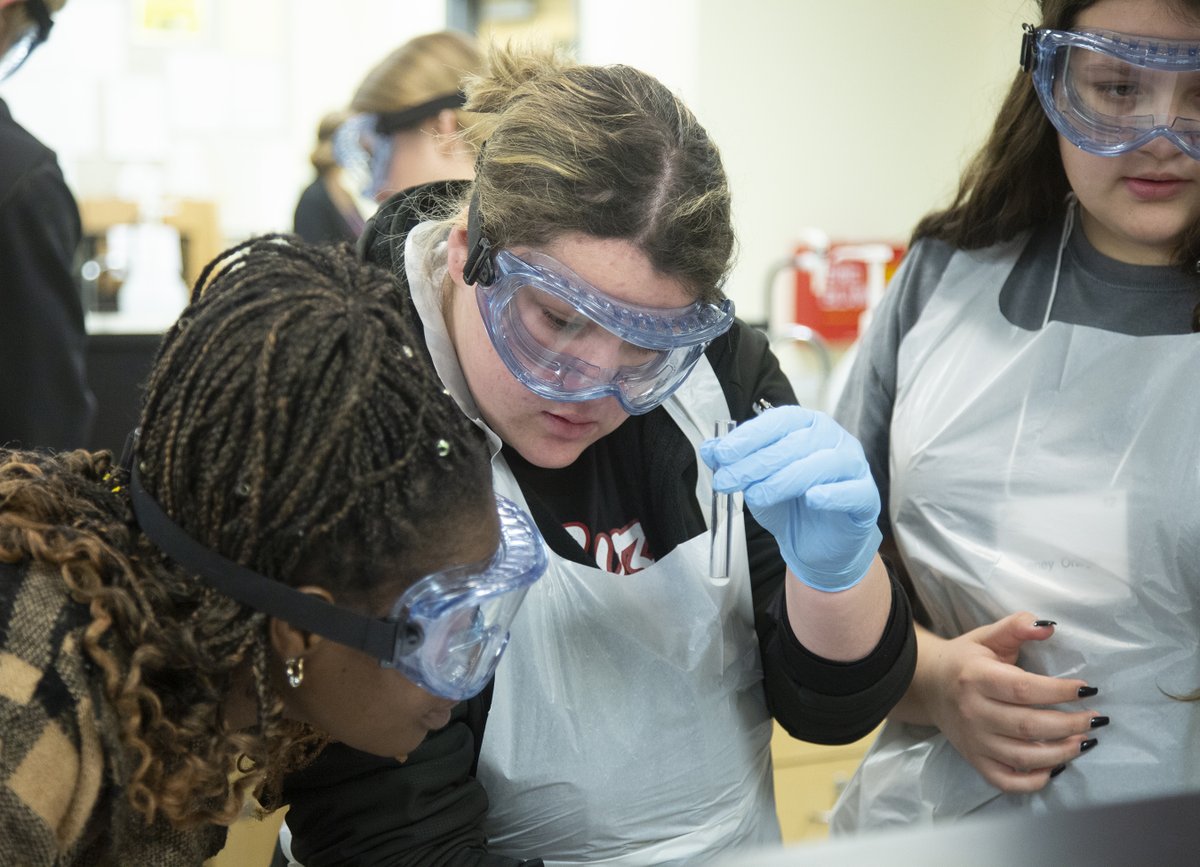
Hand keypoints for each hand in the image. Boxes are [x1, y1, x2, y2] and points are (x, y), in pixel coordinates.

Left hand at [699, 405, 881, 590]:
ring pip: (824, 463)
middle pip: (797, 442)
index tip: (722, 455)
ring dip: (785, 478)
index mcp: (808, 426)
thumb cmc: (789, 505)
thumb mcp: (755, 482)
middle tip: (728, 481)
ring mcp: (855, 466)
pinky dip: (832, 493)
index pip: (780, 420)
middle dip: (757, 462)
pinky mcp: (867, 497)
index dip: (750, 435)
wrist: (816, 545)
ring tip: (756, 496)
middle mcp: (834, 439)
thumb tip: (710, 449)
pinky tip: (812, 498)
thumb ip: (734, 464)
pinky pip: (853, 491)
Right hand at [916, 613, 1104, 791]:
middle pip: (1028, 725)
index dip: (1059, 691)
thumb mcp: (987, 636)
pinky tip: (1055, 767)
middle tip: (1096, 718)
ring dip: (1060, 753)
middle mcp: (973, 712)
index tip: (1086, 689)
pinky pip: (1007, 780)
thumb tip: (1049, 626)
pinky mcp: (975, 760)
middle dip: (1069, 724)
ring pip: (1022, 756)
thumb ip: (1017, 627)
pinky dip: (1034, 781)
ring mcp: (973, 740)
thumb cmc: (965, 659)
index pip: (1023, 689)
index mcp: (976, 678)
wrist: (927, 684)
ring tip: (1084, 741)